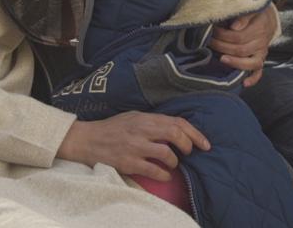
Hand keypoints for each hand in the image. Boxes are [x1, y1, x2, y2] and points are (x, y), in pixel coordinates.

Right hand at [56, 111, 209, 180]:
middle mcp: (142, 130)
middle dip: (188, 145)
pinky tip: (164, 175)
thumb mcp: (133, 117)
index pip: (177, 122)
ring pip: (166, 154)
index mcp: (145, 118)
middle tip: (190, 153)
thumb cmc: (112, 128)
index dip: (195, 133)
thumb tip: (175, 128)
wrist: (87, 139)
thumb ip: (152, 121)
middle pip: (175, 134)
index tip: (205, 143)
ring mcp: (135, 147)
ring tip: (173, 164)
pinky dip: (164, 174)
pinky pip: (153, 170)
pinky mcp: (128, 162)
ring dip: (175, 161)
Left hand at [209, 4, 276, 86]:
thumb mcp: (252, 8)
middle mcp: (262, 43)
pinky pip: (259, 72)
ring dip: (234, 62)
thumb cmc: (255, 12)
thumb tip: (234, 26)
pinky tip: (244, 83)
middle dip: (223, 47)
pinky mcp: (260, 60)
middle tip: (210, 42)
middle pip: (241, 50)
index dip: (223, 35)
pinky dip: (252, 79)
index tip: (212, 31)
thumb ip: (244, 16)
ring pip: (250, 63)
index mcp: (259, 29)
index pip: (239, 37)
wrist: (267, 17)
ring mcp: (261, 53)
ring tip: (221, 59)